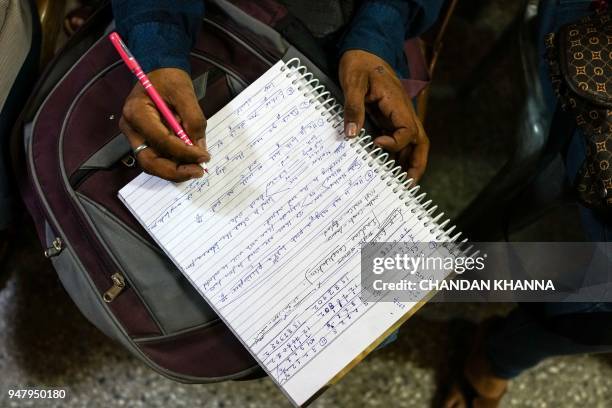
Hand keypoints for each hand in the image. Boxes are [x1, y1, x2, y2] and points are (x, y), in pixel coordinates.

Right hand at [119, 68, 209, 181]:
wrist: (160, 71)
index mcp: (136, 112)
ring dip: (176, 170)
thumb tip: (199, 148)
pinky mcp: (145, 140)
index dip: (184, 152)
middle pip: (149, 161)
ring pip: (153, 164)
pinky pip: (158, 158)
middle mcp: (131, 128)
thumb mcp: (185, 93)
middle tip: (198, 171)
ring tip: (196, 168)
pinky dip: (174, 163)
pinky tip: (190, 161)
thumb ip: (193, 120)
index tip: (204, 156)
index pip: (160, 140)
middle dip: (175, 171)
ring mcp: (136, 136)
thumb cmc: (169, 78)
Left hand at [339, 50, 428, 181]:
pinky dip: (396, 155)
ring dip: (408, 163)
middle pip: (419, 142)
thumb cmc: (359, 63)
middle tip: (408, 185)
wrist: (363, 50)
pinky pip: (398, 139)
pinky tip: (387, 169)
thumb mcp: (352, 82)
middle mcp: (403, 111)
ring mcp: (398, 116)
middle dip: (416, 164)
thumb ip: (353, 108)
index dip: (394, 142)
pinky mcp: (389, 118)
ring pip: (411, 143)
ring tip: (399, 185)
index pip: (407, 130)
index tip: (375, 144)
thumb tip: (353, 135)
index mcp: (398, 102)